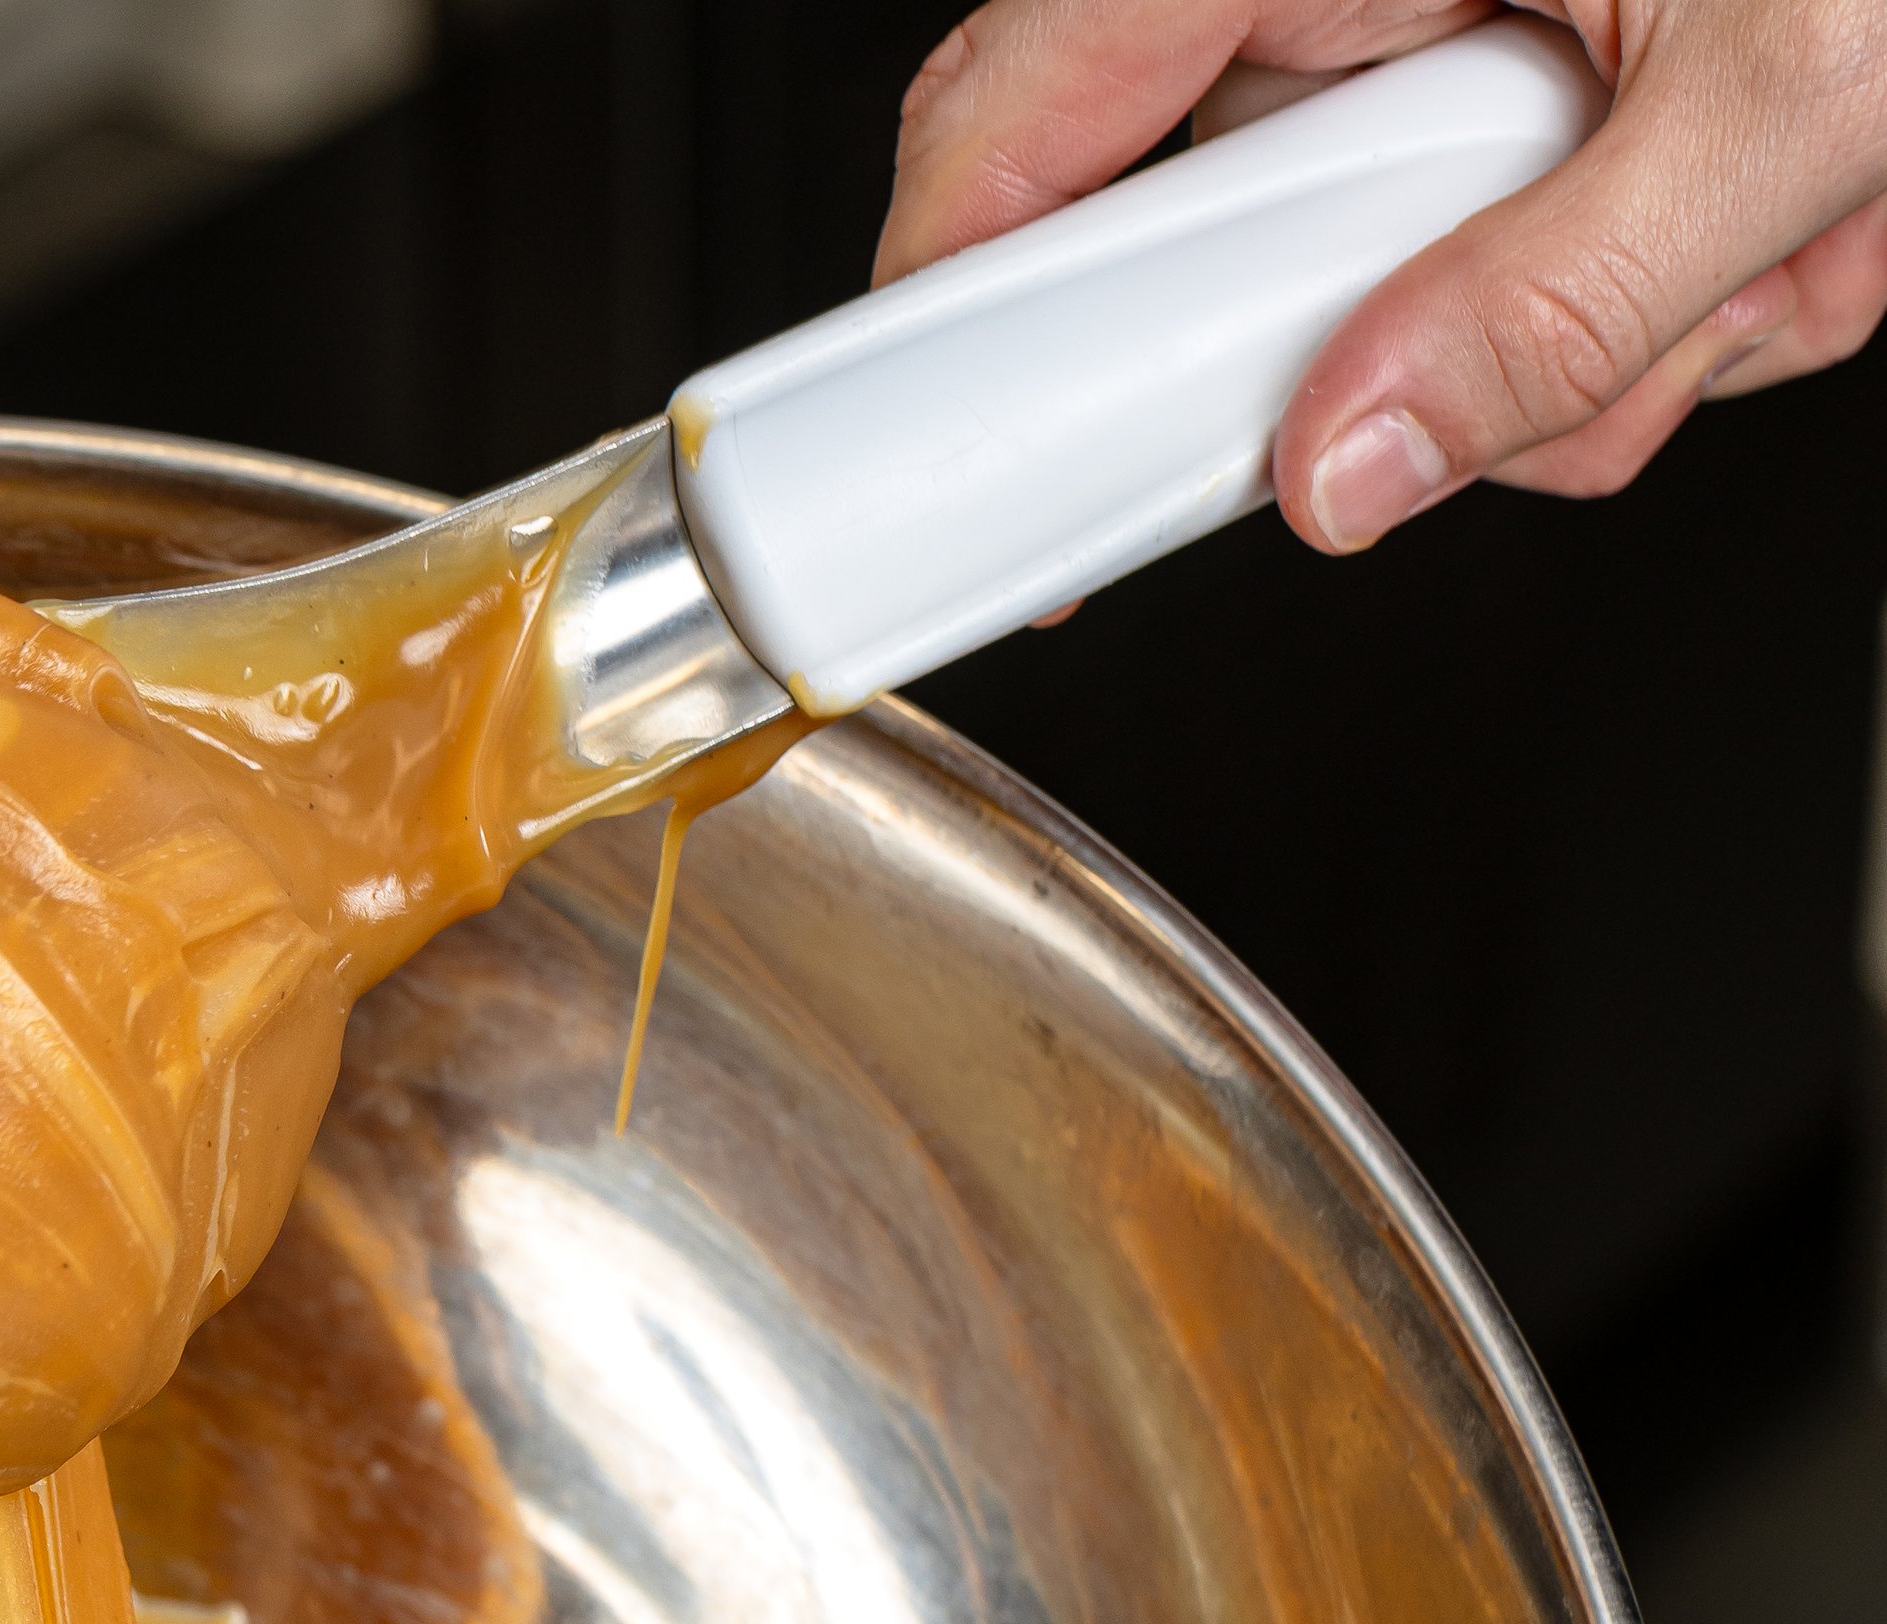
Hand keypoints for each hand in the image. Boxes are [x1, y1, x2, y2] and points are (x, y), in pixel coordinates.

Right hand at [878, 4, 1886, 549]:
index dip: (963, 282)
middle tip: (1590, 365)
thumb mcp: (1779, 106)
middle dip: (1422, 354)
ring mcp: (1445, 11)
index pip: (1038, 87)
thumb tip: (1344, 469)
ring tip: (1760, 253)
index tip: (952, 445)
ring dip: (1583, 343)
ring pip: (1396, 282)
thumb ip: (1554, 309)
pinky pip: (1505, 258)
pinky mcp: (1522, 64)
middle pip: (1236, 235)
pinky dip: (1644, 297)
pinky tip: (1764, 233)